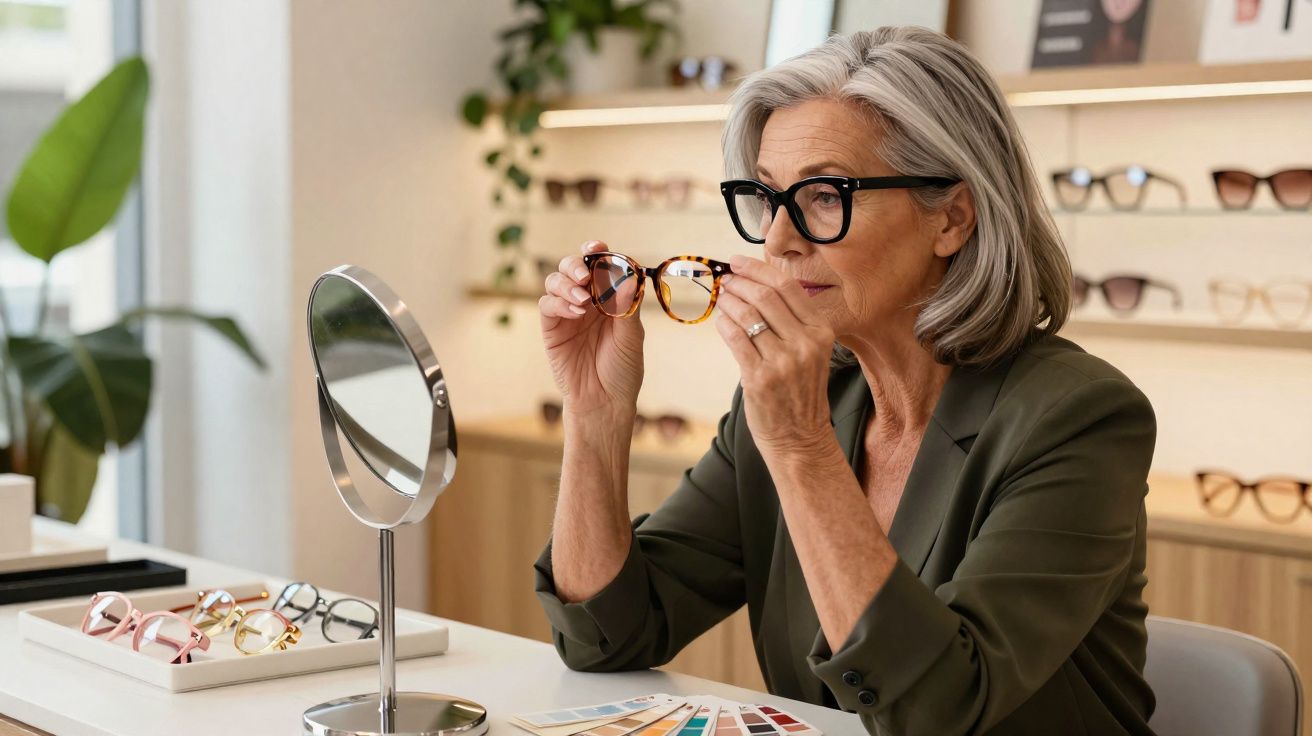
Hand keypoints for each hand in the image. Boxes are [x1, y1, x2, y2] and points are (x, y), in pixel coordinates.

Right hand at [540, 240, 644, 417]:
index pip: (601, 265)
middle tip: (586, 275)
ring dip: (567, 283)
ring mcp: (568, 313)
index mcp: (610, 298)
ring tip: (583, 299)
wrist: (604, 402)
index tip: (598, 248)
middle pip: (574, 267)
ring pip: (557, 280)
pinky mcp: (552, 328)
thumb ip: (627, 304)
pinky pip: (548, 304)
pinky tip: (575, 311)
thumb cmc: (622, 370)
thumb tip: (629, 272)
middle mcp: (588, 301)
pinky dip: (559, 301)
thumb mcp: (631, 336)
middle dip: (577, 264)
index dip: (597, 252)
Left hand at [713, 255, 835, 452]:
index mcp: (821, 331)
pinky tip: (719, 319)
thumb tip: (757, 284)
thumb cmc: (800, 393)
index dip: (758, 268)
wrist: (800, 438)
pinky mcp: (760, 377)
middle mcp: (805, 343)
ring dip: (728, 301)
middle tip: (725, 280)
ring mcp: (783, 361)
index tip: (737, 261)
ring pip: (747, 313)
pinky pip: (735, 337)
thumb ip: (791, 321)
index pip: (788, 286)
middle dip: (738, 282)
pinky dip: (723, 323)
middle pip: (765, 295)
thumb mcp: (809, 352)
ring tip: (720, 298)